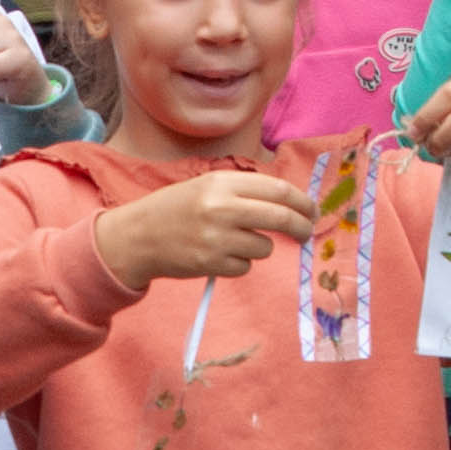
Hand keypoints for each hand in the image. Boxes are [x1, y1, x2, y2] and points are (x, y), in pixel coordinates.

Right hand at [91, 173, 314, 288]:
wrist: (138, 236)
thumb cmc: (177, 209)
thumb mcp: (207, 186)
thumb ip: (245, 191)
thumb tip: (292, 203)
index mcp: (222, 182)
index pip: (278, 189)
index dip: (302, 202)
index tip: (312, 210)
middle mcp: (221, 207)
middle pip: (280, 217)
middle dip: (300, 227)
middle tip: (305, 233)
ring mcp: (216, 237)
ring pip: (264, 247)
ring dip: (259, 247)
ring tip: (234, 242)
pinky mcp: (211, 263)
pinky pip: (245, 267)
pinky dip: (240, 263)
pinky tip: (219, 255)